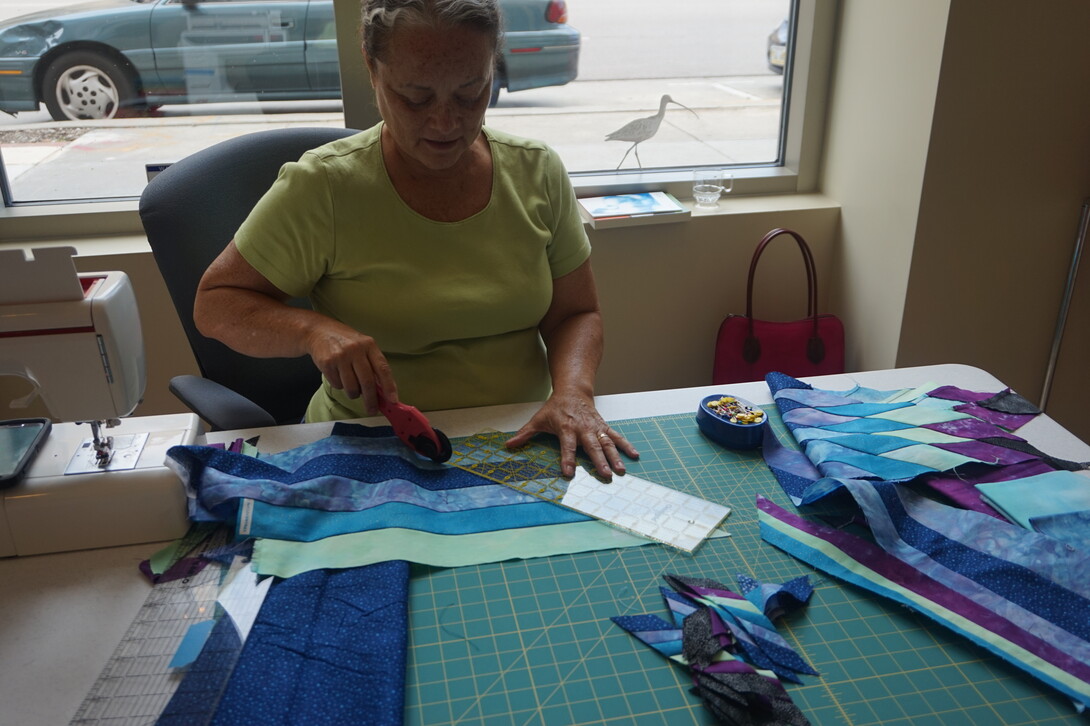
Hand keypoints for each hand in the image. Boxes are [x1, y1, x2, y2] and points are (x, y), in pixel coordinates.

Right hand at [304, 319, 397, 414]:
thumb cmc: (345, 341)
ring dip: (354, 394)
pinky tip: (339, 376)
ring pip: (351, 387)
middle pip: (367, 382)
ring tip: (353, 388)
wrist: (319, 331)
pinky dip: (340, 386)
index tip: (393, 400)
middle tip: (372, 409)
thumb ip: (373, 365)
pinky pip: (337, 385)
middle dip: (371, 400)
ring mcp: (340, 356)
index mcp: (369, 345)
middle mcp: (355, 350)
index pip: (383, 368)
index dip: (389, 386)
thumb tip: (384, 390)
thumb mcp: (363, 346)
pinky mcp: (327, 363)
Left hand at [505, 390, 638, 480]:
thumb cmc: (555, 408)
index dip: (567, 459)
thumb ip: (524, 434)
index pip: (567, 446)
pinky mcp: (604, 427)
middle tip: (605, 475)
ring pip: (607, 443)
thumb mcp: (538, 419)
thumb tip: (508, 445)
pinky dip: (626, 445)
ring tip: (621, 470)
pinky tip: (634, 455)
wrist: (573, 390)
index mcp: (566, 428)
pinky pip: (616, 437)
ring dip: (615, 456)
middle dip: (599, 461)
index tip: (569, 473)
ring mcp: (596, 428)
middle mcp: (583, 429)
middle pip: (592, 447)